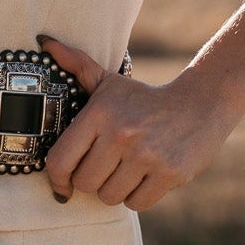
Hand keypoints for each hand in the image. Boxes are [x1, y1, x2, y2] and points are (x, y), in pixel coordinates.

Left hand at [36, 34, 237, 211]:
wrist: (201, 103)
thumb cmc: (144, 98)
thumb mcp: (109, 81)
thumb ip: (75, 64)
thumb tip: (43, 42)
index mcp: (99, 114)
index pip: (60, 161)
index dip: (57, 179)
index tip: (62, 185)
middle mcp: (121, 135)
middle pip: (85, 183)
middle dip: (91, 181)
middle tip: (104, 169)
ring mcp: (147, 156)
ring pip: (109, 197)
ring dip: (114, 190)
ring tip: (124, 172)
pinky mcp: (170, 174)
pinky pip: (136, 203)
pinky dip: (136, 197)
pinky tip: (142, 179)